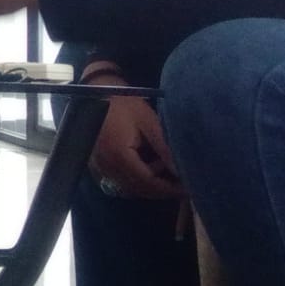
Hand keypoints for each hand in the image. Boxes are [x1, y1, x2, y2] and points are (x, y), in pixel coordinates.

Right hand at [84, 77, 183, 199]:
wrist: (96, 95)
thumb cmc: (124, 104)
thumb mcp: (148, 122)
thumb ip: (164, 148)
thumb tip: (181, 170)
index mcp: (119, 156)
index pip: (147, 182)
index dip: (169, 188)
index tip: (188, 189)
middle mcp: (106, 167)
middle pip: (138, 189)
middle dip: (162, 190)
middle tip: (183, 185)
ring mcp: (99, 169)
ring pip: (128, 189)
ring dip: (149, 186)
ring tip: (167, 172)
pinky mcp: (96, 167)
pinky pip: (119, 183)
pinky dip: (136, 181)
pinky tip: (148, 169)